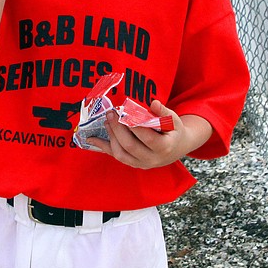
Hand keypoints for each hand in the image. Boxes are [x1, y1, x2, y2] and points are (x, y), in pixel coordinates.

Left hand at [87, 100, 207, 169]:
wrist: (176, 148)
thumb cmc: (174, 131)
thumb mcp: (174, 120)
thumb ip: (164, 112)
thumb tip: (153, 103)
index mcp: (164, 147)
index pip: (147, 138)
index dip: (134, 126)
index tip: (124, 112)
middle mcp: (152, 159)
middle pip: (130, 146)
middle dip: (118, 129)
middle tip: (111, 113)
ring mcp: (141, 164)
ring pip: (121, 154)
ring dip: (111, 137)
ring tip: (106, 121)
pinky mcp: (133, 164)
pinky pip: (116, 156)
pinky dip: (103, 147)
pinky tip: (91, 138)